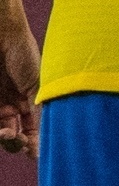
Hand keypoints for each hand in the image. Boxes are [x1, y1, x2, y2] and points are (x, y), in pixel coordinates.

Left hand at [0, 5, 38, 154]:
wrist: (2, 34)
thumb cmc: (22, 54)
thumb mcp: (37, 86)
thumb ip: (39, 112)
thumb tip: (48, 140)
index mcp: (29, 104)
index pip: (33, 132)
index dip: (34, 145)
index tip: (35, 151)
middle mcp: (11, 107)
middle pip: (13, 136)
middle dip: (15, 142)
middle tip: (16, 138)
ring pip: (0, 132)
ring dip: (5, 138)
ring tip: (6, 132)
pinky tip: (3, 128)